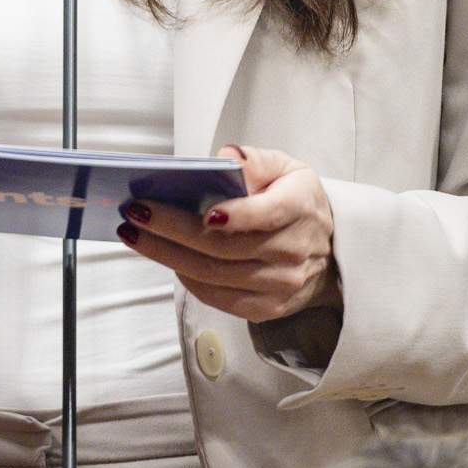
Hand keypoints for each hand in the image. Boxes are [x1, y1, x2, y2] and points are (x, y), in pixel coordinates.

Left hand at [116, 146, 338, 322]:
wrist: (330, 249)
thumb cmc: (297, 202)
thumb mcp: (286, 168)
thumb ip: (255, 160)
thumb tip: (225, 159)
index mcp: (300, 207)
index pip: (267, 214)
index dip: (236, 215)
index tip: (202, 211)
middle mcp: (294, 250)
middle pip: (226, 247)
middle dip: (173, 230)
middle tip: (136, 213)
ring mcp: (282, 284)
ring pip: (216, 275)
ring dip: (169, 256)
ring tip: (136, 235)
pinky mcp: (268, 307)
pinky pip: (221, 299)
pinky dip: (189, 281)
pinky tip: (167, 261)